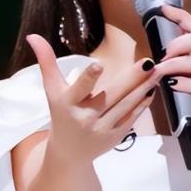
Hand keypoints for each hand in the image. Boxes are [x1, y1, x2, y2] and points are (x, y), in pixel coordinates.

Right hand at [26, 34, 157, 161]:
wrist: (69, 154)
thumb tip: (33, 36)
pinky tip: (152, 89)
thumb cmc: (61, 114)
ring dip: (143, 88)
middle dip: (131, 79)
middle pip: (111, 95)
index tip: (99, 64)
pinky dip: (142, 103)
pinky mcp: (116, 137)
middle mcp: (85, 117)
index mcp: (68, 103)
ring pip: (126, 106)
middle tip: (149, 62)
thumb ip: (46, 63)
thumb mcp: (52, 91)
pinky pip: (131, 117)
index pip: (79, 88)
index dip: (88, 77)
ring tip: (158, 72)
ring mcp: (102, 129)